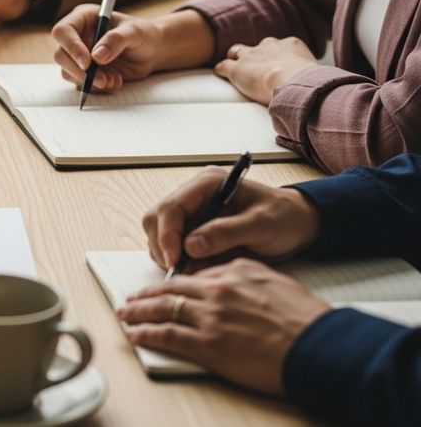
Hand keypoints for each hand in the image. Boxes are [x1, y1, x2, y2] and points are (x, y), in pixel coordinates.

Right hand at [51, 4, 163, 90]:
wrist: (151, 52)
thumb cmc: (143, 35)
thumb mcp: (135, 32)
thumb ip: (116, 40)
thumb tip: (96, 56)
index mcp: (83, 18)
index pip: (63, 31)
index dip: (71, 47)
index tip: (87, 62)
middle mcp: (77, 36)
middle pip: (61, 55)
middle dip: (80, 71)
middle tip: (102, 79)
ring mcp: (78, 55)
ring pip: (67, 72)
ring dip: (89, 81)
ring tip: (113, 80)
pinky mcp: (84, 72)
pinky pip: (80, 84)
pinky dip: (96, 88)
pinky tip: (115, 82)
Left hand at [116, 258, 329, 393]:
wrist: (320, 346)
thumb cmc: (307, 322)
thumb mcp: (277, 284)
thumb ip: (249, 279)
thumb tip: (229, 280)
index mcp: (236, 273)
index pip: (195, 273)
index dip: (173, 281)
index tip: (163, 287)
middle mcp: (219, 290)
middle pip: (171, 288)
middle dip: (147, 294)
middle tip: (132, 298)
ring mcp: (211, 317)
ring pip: (163, 308)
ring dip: (138, 311)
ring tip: (124, 313)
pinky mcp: (208, 343)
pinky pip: (167, 335)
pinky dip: (145, 333)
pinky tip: (134, 334)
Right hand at [143, 168, 320, 270]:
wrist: (299, 225)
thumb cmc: (285, 218)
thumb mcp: (262, 224)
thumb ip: (227, 233)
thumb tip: (191, 246)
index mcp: (207, 184)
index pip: (170, 207)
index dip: (167, 235)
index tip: (175, 261)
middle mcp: (193, 195)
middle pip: (156, 220)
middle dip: (163, 246)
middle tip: (178, 271)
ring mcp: (192, 213)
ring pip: (159, 234)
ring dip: (167, 255)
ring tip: (190, 271)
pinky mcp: (193, 229)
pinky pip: (171, 246)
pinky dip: (176, 261)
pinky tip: (195, 269)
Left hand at [214, 37, 318, 104]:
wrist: (293, 81)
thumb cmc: (311, 82)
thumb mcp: (317, 73)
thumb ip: (314, 76)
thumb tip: (324, 89)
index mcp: (290, 44)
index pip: (280, 46)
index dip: (277, 56)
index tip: (278, 65)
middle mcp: (269, 45)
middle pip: (258, 46)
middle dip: (256, 54)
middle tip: (256, 66)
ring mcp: (251, 56)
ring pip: (237, 51)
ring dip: (236, 59)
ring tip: (235, 67)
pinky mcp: (237, 69)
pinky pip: (223, 65)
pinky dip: (221, 70)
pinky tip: (221, 74)